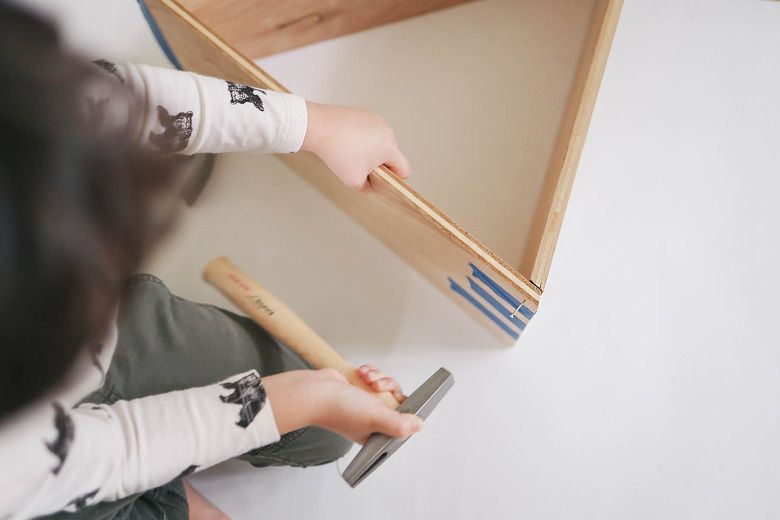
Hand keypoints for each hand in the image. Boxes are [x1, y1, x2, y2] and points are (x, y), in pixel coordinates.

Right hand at [262, 368, 421, 444]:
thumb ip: (399, 425)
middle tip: (378, 386)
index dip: (404, 408)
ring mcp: (363, 404)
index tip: (402, 398)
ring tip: (367, 379)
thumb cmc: (338, 409)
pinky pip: (373, 378)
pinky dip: (369, 373)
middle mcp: (370, 420)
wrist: (315, 391)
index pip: (400, 422)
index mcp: (375, 434)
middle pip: (394, 400)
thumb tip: (417, 427)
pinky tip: (361, 374)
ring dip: (377, 378)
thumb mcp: (376, 418)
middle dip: (388, 388)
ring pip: (384, 387)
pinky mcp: (357, 390)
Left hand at [301, 101, 411, 192]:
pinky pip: (370, 131)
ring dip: (370, 150)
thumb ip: (366, 187)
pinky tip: (347, 140)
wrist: (319, 127)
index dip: (395, 179)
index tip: (381, 180)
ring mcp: (377, 120)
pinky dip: (362, 137)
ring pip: (380, 142)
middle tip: (359, 166)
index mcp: (390, 148)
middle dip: (379, 164)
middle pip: (391, 155)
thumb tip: (369, 185)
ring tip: (350, 152)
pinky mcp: (366, 113)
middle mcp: (388, 131)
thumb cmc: (337, 152)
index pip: (404, 169)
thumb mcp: (353, 181)